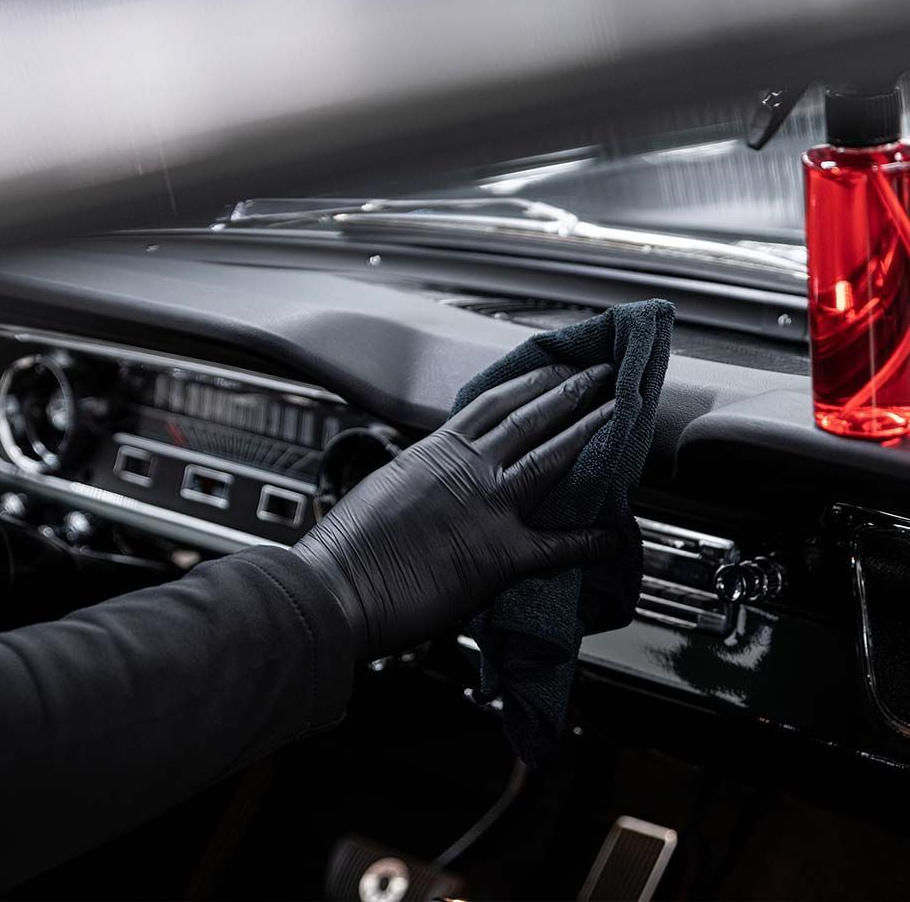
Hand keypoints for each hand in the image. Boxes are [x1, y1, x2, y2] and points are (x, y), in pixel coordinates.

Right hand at [292, 364, 620, 660]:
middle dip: (571, 392)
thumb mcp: (385, 487)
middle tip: (601, 374)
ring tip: (617, 412)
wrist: (336, 587)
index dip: (530, 382)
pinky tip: (614, 536)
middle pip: (530, 418)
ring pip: (550, 458)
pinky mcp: (499, 554)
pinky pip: (556, 545)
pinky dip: (589, 541)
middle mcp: (467, 469)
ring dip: (588, 432)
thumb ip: (420, 474)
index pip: (494, 403)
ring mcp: (487, 507)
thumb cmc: (349, 545)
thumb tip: (432, 472)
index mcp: (436, 450)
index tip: (554, 367)